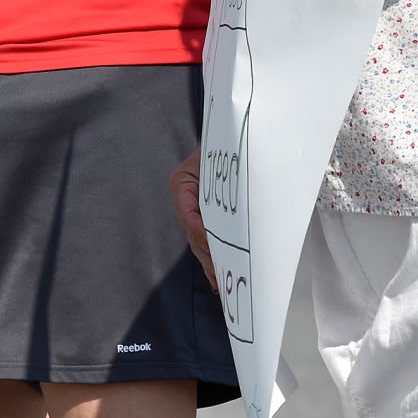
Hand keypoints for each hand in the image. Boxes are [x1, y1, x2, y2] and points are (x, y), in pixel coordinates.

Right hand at [169, 148, 215, 290]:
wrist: (226, 135)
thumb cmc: (223, 143)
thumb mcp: (219, 159)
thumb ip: (225, 183)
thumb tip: (236, 211)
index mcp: (181, 184)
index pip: (189, 216)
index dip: (201, 234)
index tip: (216, 248)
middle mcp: (183, 198)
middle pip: (193, 233)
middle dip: (207, 256)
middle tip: (221, 276)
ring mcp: (191, 207)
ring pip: (198, 240)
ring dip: (210, 261)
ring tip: (220, 283)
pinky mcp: (203, 215)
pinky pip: (205, 238)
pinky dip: (212, 255)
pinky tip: (218, 276)